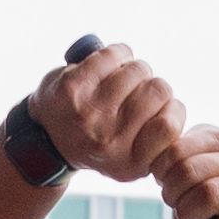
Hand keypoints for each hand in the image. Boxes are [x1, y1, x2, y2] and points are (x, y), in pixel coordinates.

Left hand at [28, 45, 190, 186]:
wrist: (45, 139)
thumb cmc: (98, 142)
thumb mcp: (129, 159)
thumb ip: (157, 141)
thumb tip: (173, 109)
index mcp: (129, 164)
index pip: (170, 125)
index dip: (171, 110)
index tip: (157, 111)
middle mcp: (109, 142)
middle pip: (160, 91)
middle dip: (152, 86)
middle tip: (137, 92)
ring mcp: (90, 113)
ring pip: (139, 70)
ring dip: (134, 69)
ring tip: (122, 79)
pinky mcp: (73, 86)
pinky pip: (115, 55)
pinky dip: (118, 54)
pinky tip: (109, 64)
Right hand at [154, 123, 218, 218]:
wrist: (218, 185)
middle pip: (210, 194)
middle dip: (188, 212)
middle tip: (191, 216)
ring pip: (188, 170)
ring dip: (172, 191)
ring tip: (181, 197)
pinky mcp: (218, 134)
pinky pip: (175, 151)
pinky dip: (163, 171)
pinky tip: (170, 177)